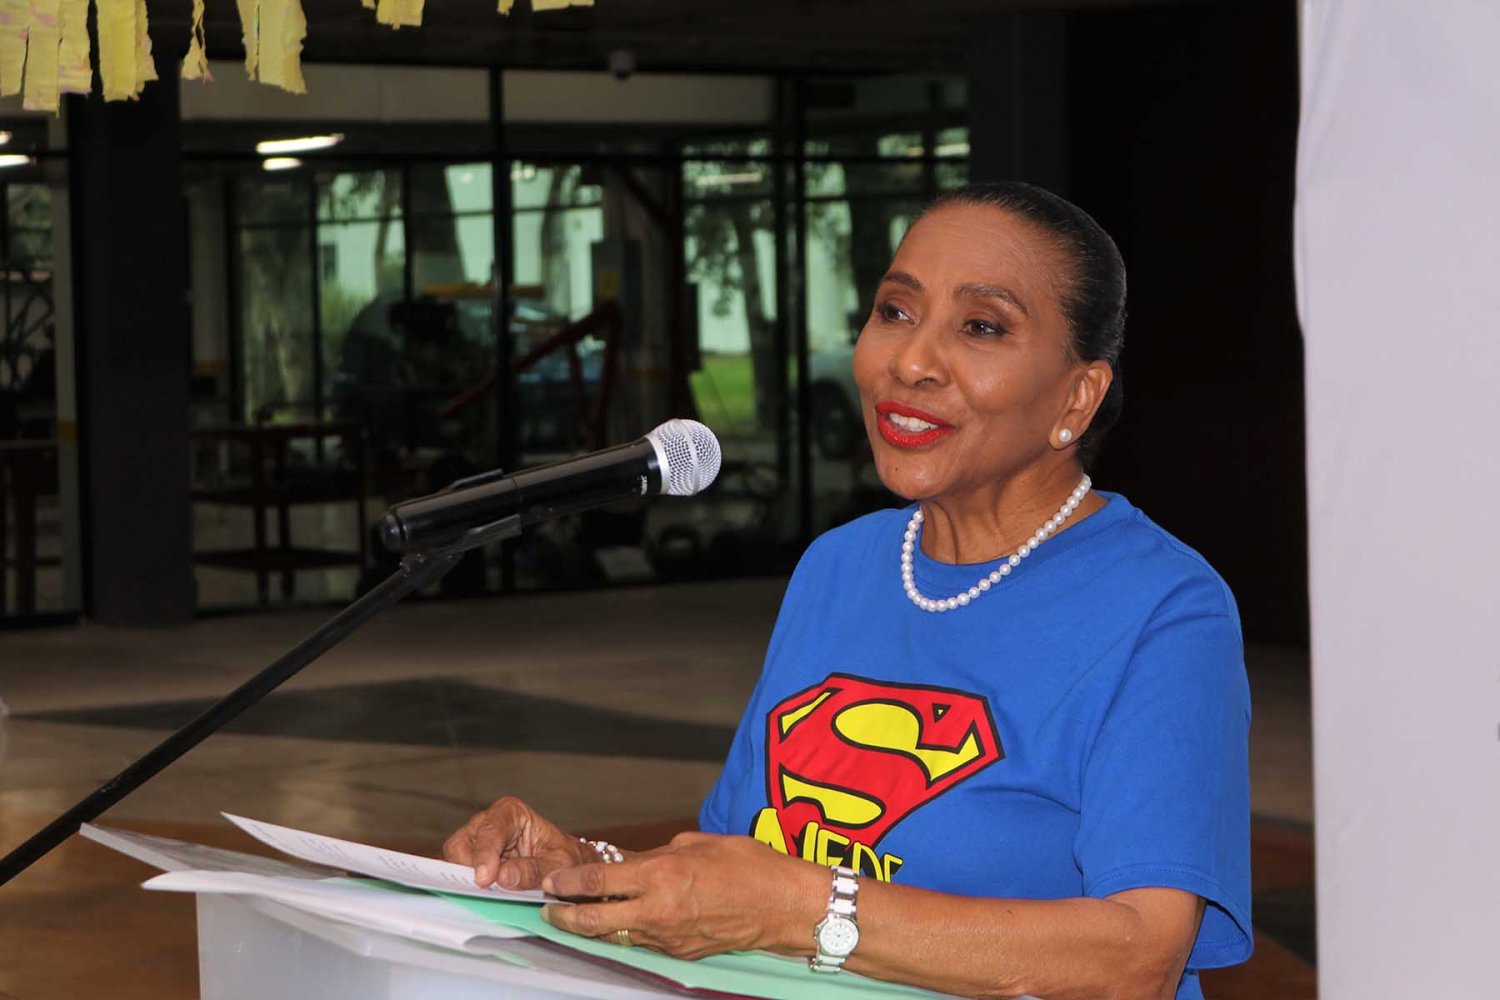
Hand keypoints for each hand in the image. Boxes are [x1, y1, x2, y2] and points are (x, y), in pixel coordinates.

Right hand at [443, 796, 590, 888]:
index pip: (490, 830)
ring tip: (485, 895)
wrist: (567, 869)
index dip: (484, 854)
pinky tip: (476, 896)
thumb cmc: (564, 860)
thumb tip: (502, 878)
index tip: (485, 879)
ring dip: (465, 878)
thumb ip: (532, 871)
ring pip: (455, 858)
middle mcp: (489, 823)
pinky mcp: (471, 862)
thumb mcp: (558, 866)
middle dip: (469, 867)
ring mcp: (476, 842)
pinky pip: (456, 873)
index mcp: (512, 813)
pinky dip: (462, 885)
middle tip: (482, 891)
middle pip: (463, 843)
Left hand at [539, 831, 826, 960]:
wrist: (783, 905)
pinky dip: (626, 933)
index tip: (549, 881)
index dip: (567, 883)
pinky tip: (620, 923)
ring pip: (615, 935)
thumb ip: (659, 854)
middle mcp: (658, 909)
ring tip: (574, 918)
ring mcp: (668, 936)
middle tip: (547, 908)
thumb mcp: (698, 843)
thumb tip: (635, 863)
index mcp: (661, 874)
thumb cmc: (749, 865)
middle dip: (564, 915)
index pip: (599, 881)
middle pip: (593, 919)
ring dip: (592, 927)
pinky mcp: (680, 953)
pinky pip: (643, 943)